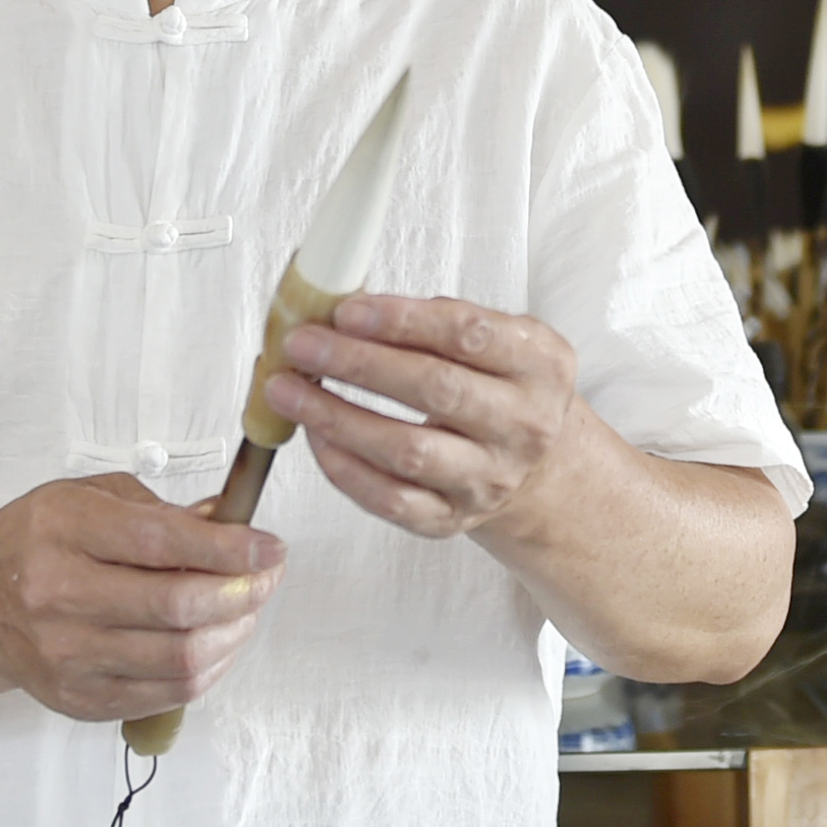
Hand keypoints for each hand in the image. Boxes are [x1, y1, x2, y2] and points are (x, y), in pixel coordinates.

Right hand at [0, 474, 283, 722]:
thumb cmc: (37, 540)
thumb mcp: (90, 496)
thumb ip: (160, 511)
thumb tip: (230, 525)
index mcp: (65, 531)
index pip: (161, 542)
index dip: (229, 548)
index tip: (269, 547)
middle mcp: (61, 597)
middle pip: (177, 607)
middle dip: (241, 592)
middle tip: (266, 576)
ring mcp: (69, 656)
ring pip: (180, 659)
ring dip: (232, 633)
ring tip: (246, 609)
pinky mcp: (79, 699)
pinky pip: (166, 694)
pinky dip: (208, 669)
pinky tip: (218, 642)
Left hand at [268, 295, 576, 539]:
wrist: (536, 464)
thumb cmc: (501, 384)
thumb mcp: (497, 336)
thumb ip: (435, 319)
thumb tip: (346, 308)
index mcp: (538, 364)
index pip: (468, 334)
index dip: (402, 320)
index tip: (346, 310)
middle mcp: (522, 425)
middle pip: (435, 389)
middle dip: (358, 363)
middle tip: (303, 344)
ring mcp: (489, 478)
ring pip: (408, 450)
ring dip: (337, 416)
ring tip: (287, 390)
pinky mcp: (453, 518)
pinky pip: (392, 500)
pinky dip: (345, 469)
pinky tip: (315, 437)